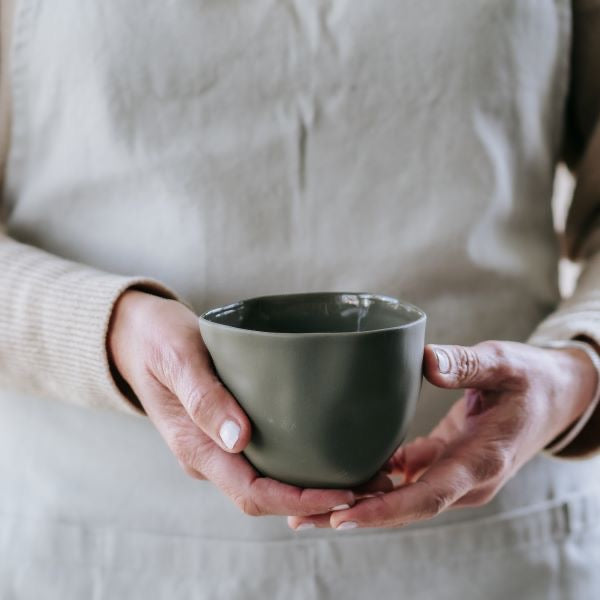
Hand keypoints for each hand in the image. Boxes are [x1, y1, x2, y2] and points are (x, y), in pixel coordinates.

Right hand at [108, 291, 358, 516]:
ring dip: (313, 486)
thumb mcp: (177, 358)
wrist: (136, 336)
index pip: (252, 492)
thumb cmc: (156, 340)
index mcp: (195, 446)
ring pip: (270, 481)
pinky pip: (267, 458)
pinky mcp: (228, 429)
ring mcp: (218, 445)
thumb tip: (238, 439)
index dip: (300, 500)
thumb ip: (203, 396)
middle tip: (371, 484)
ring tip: (362, 471)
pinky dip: (300, 463)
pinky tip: (330, 448)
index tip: (345, 492)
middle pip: (268, 496)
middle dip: (318, 500)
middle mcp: (210, 455)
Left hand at [288, 340, 597, 530]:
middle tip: (301, 517)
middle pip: (405, 506)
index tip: (341, 517)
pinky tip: (343, 473)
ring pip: (402, 497)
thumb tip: (426, 362)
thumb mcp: (505, 363)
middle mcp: (467, 479)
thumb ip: (467, 364)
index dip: (384, 510)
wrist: (557, 396)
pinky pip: (408, 477)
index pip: (428, 496)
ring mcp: (457, 475)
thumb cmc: (532, 379)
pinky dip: (377, 480)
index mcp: (483, 460)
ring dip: (360, 501)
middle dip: (355, 515)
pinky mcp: (447, 462)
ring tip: (308, 502)